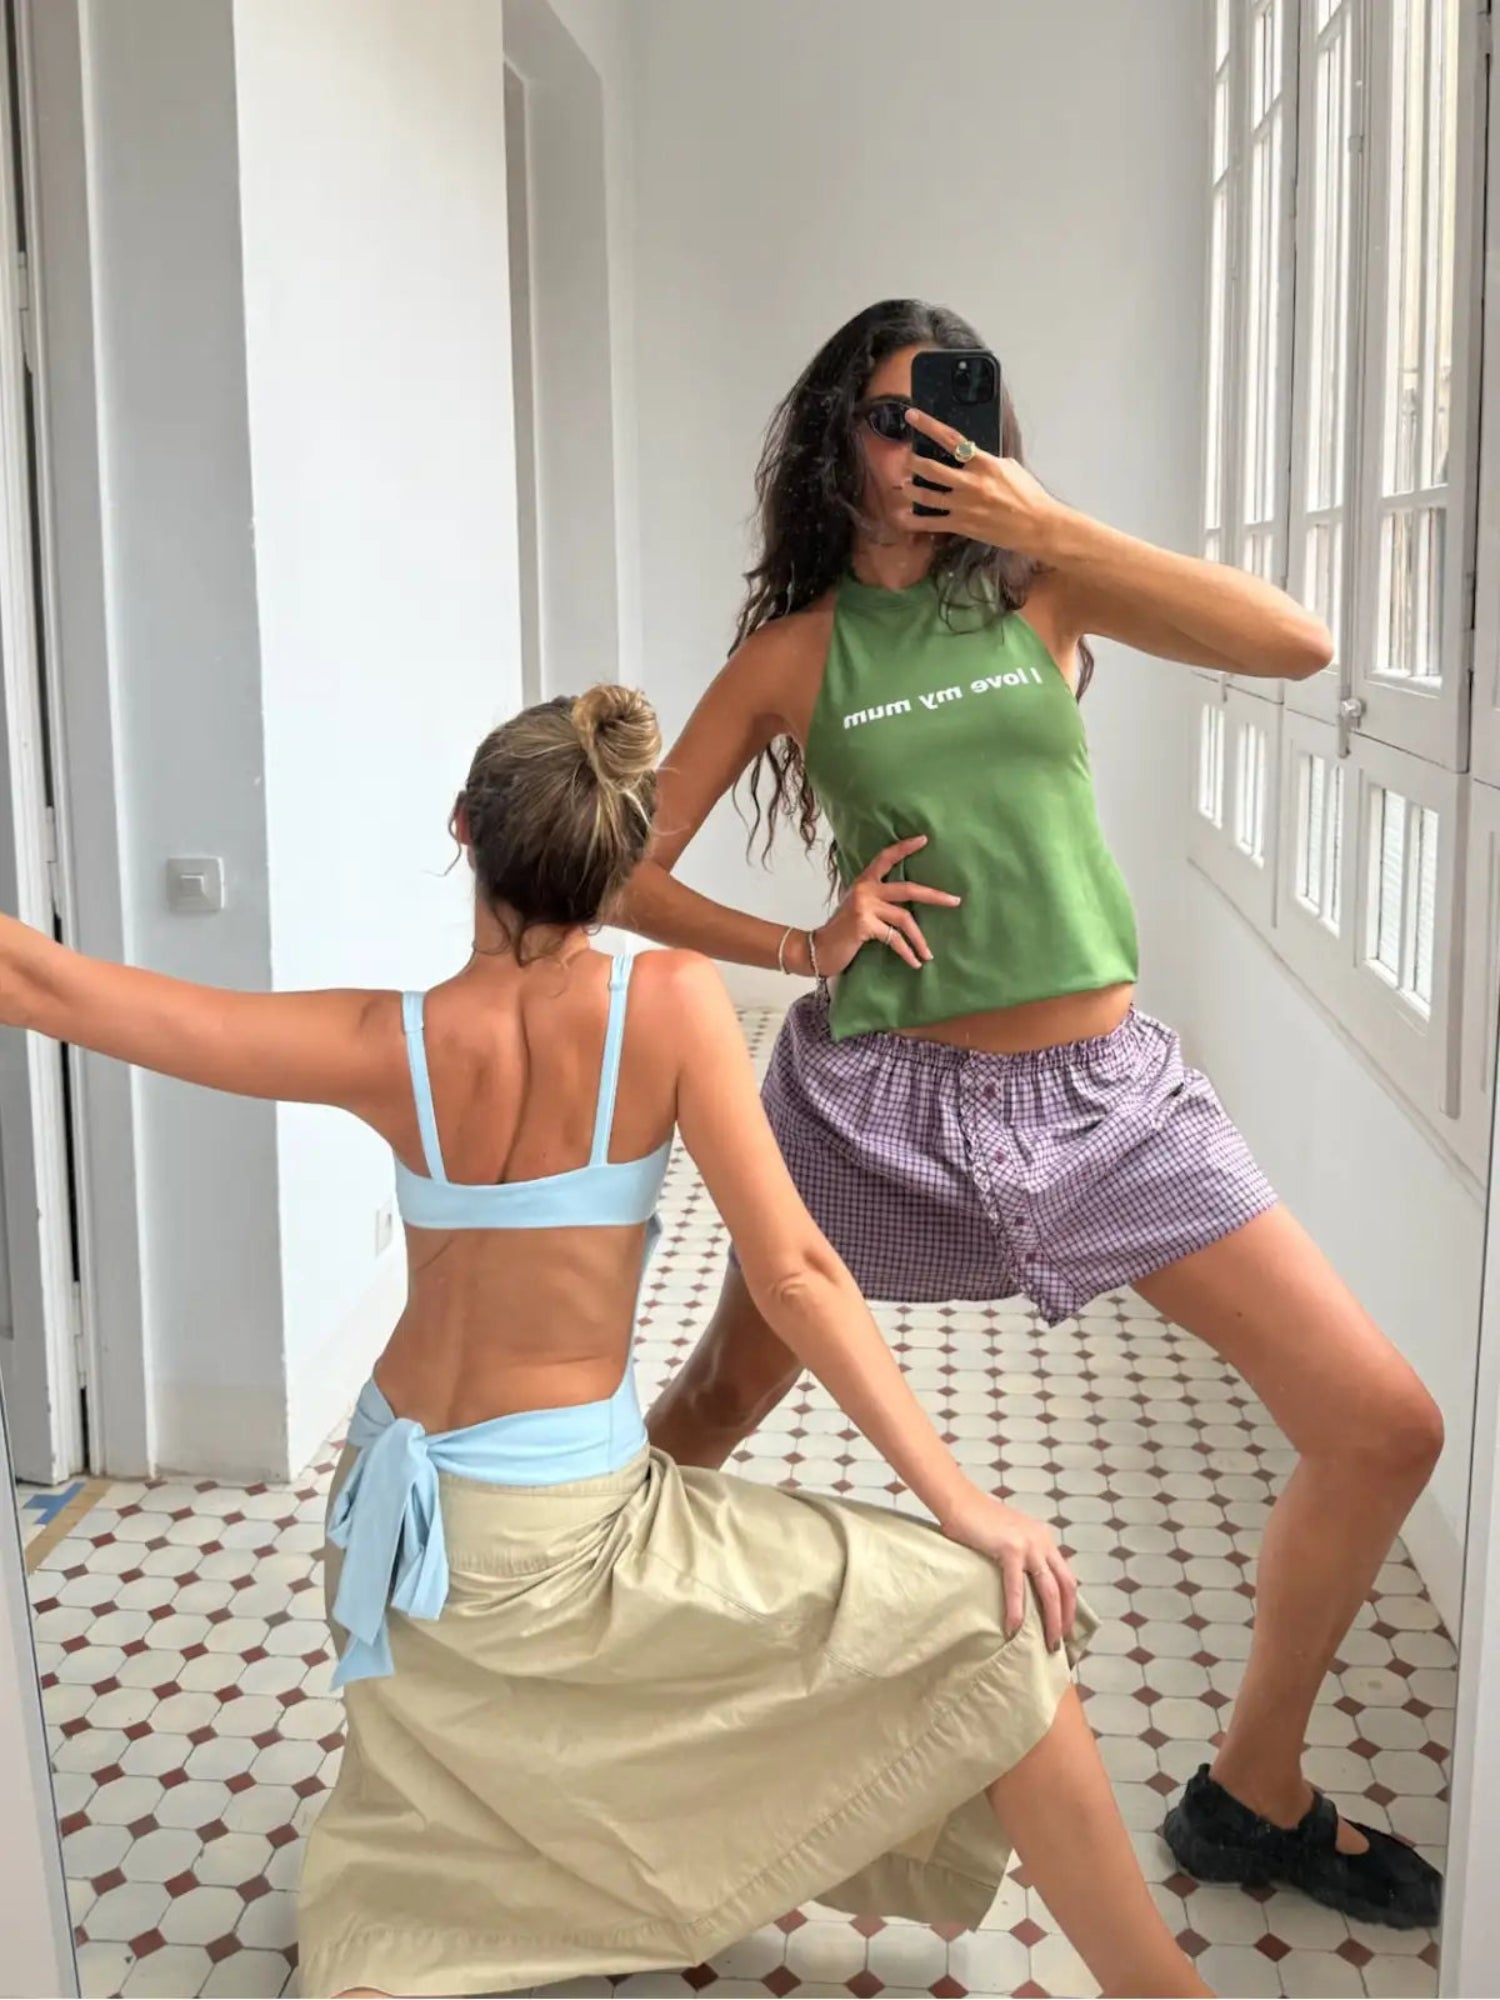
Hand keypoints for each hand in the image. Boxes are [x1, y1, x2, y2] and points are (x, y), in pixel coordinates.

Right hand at [811, 835, 959, 974]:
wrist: (819, 949)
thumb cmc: (843, 931)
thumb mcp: (859, 908)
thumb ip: (878, 900)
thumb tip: (910, 904)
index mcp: (865, 882)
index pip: (885, 858)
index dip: (904, 848)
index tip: (924, 839)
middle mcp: (865, 889)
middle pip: (907, 889)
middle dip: (934, 896)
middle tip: (955, 901)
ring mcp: (864, 906)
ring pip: (904, 918)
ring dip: (920, 939)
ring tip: (929, 954)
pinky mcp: (864, 924)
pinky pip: (894, 938)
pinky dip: (907, 952)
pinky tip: (915, 963)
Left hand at [902, 407, 1062, 555]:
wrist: (1037, 525)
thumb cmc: (1028, 495)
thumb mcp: (1009, 467)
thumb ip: (986, 461)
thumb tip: (972, 457)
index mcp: (983, 463)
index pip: (951, 439)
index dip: (928, 425)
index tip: (911, 416)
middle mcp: (970, 482)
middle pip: (931, 468)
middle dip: (913, 462)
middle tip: (907, 460)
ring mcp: (963, 505)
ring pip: (926, 495)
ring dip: (911, 489)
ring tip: (905, 485)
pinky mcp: (962, 525)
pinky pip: (931, 523)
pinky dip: (914, 521)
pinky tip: (903, 517)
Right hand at [940, 1487, 1078, 1650]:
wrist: (959, 1501)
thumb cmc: (978, 1521)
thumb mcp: (1010, 1536)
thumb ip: (1022, 1556)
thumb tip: (1022, 1588)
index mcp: (1044, 1539)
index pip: (1066, 1577)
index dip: (1069, 1604)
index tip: (1065, 1627)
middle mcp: (1043, 1541)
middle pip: (1066, 1586)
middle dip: (1066, 1616)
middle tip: (1060, 1642)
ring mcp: (1029, 1544)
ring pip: (1050, 1590)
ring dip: (1051, 1620)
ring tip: (1048, 1643)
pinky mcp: (1011, 1549)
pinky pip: (1017, 1587)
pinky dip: (1016, 1610)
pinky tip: (1014, 1628)